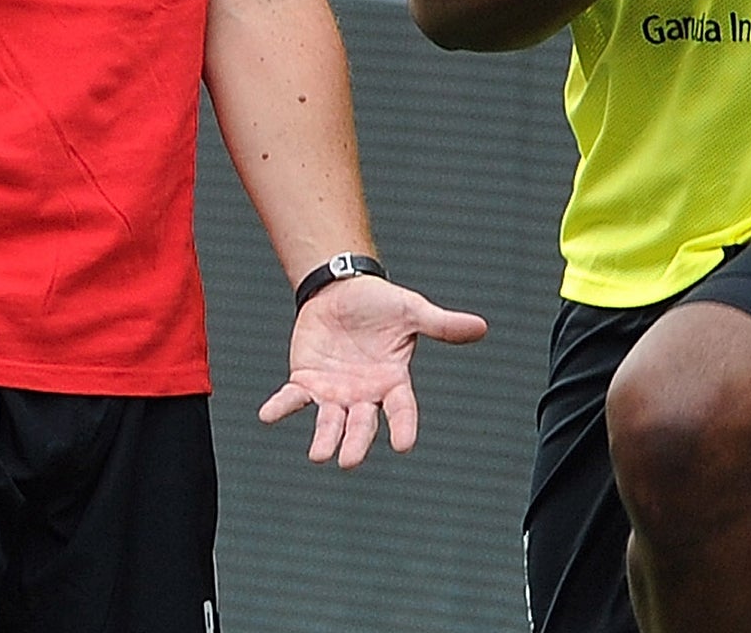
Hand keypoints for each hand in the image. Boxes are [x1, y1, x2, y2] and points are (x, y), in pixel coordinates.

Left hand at [258, 276, 486, 467]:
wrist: (341, 289)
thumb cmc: (381, 304)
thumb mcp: (412, 310)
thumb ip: (442, 324)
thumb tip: (481, 327)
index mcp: (392, 382)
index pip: (401, 410)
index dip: (403, 427)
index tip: (404, 445)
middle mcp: (364, 394)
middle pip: (361, 425)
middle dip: (355, 443)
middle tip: (348, 461)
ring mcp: (335, 392)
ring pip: (329, 422)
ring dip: (324, 438)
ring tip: (318, 456)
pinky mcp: (307, 380)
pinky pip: (293, 398)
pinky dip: (281, 407)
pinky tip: (268, 414)